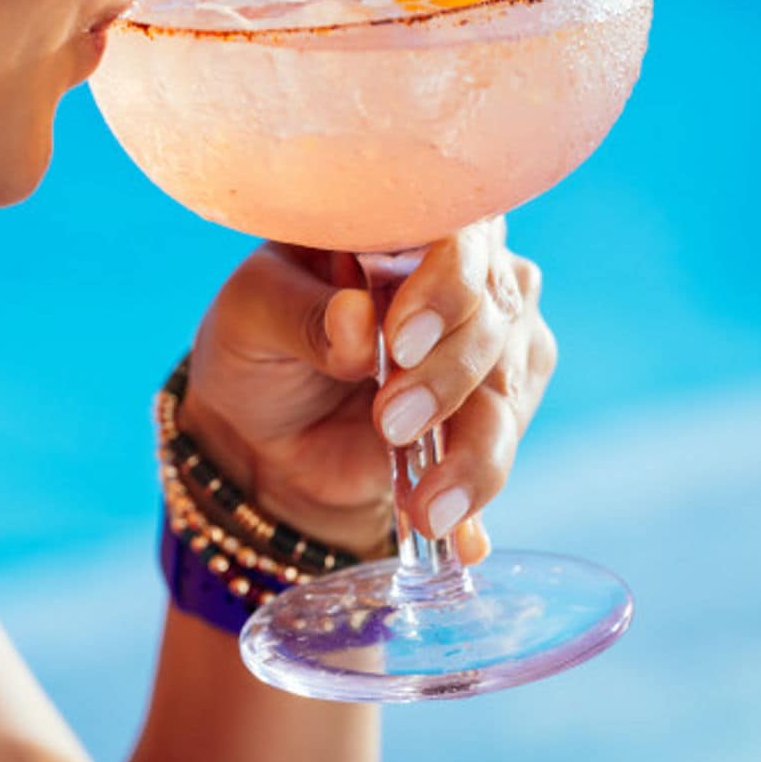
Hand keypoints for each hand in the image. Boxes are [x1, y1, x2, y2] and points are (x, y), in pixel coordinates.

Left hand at [176, 219, 556, 565]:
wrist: (260, 439)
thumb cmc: (255, 348)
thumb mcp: (250, 317)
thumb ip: (301, 313)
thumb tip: (359, 321)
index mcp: (403, 223)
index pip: (457, 228)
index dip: (445, 282)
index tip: (401, 339)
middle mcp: (460, 272)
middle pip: (494, 308)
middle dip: (448, 372)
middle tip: (389, 420)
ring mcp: (486, 342)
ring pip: (511, 381)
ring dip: (473, 445)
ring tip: (426, 502)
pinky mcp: (492, 409)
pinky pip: (505, 444)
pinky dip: (479, 487)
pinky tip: (461, 537)